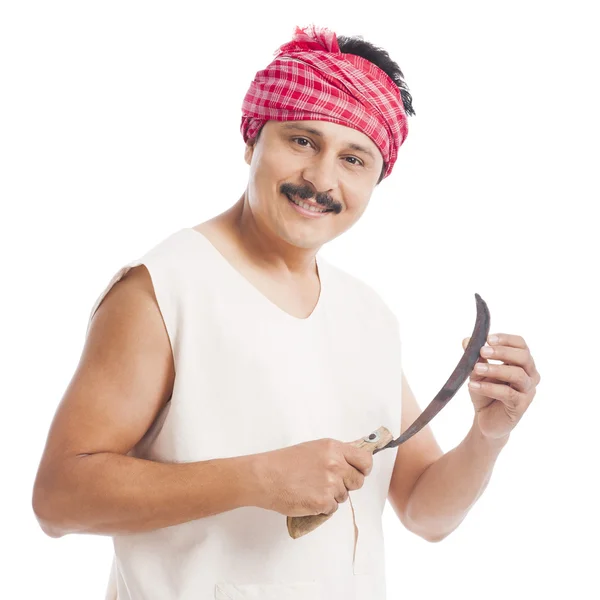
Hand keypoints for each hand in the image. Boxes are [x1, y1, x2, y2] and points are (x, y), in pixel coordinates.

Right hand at [250, 438, 372, 516]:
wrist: (264, 476)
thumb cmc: (284, 462)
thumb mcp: (313, 448)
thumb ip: (335, 454)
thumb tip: (353, 460)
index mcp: (333, 448)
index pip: (365, 459)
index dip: (363, 468)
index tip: (358, 472)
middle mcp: (335, 464)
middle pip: (358, 481)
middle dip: (346, 484)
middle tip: (328, 483)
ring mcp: (330, 484)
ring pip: (343, 496)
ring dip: (331, 496)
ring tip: (310, 488)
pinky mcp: (323, 502)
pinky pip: (332, 509)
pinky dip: (321, 507)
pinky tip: (307, 497)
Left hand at [462, 333, 540, 439]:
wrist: (486, 419)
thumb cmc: (486, 391)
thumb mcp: (478, 372)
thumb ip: (476, 357)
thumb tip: (466, 340)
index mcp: (522, 362)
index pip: (521, 345)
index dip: (506, 339)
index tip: (488, 338)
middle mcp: (530, 374)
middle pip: (523, 357)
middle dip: (502, 352)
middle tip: (482, 351)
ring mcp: (528, 390)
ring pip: (517, 375)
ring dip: (495, 369)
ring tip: (476, 369)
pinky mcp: (521, 406)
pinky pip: (508, 393)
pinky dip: (489, 388)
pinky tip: (473, 385)